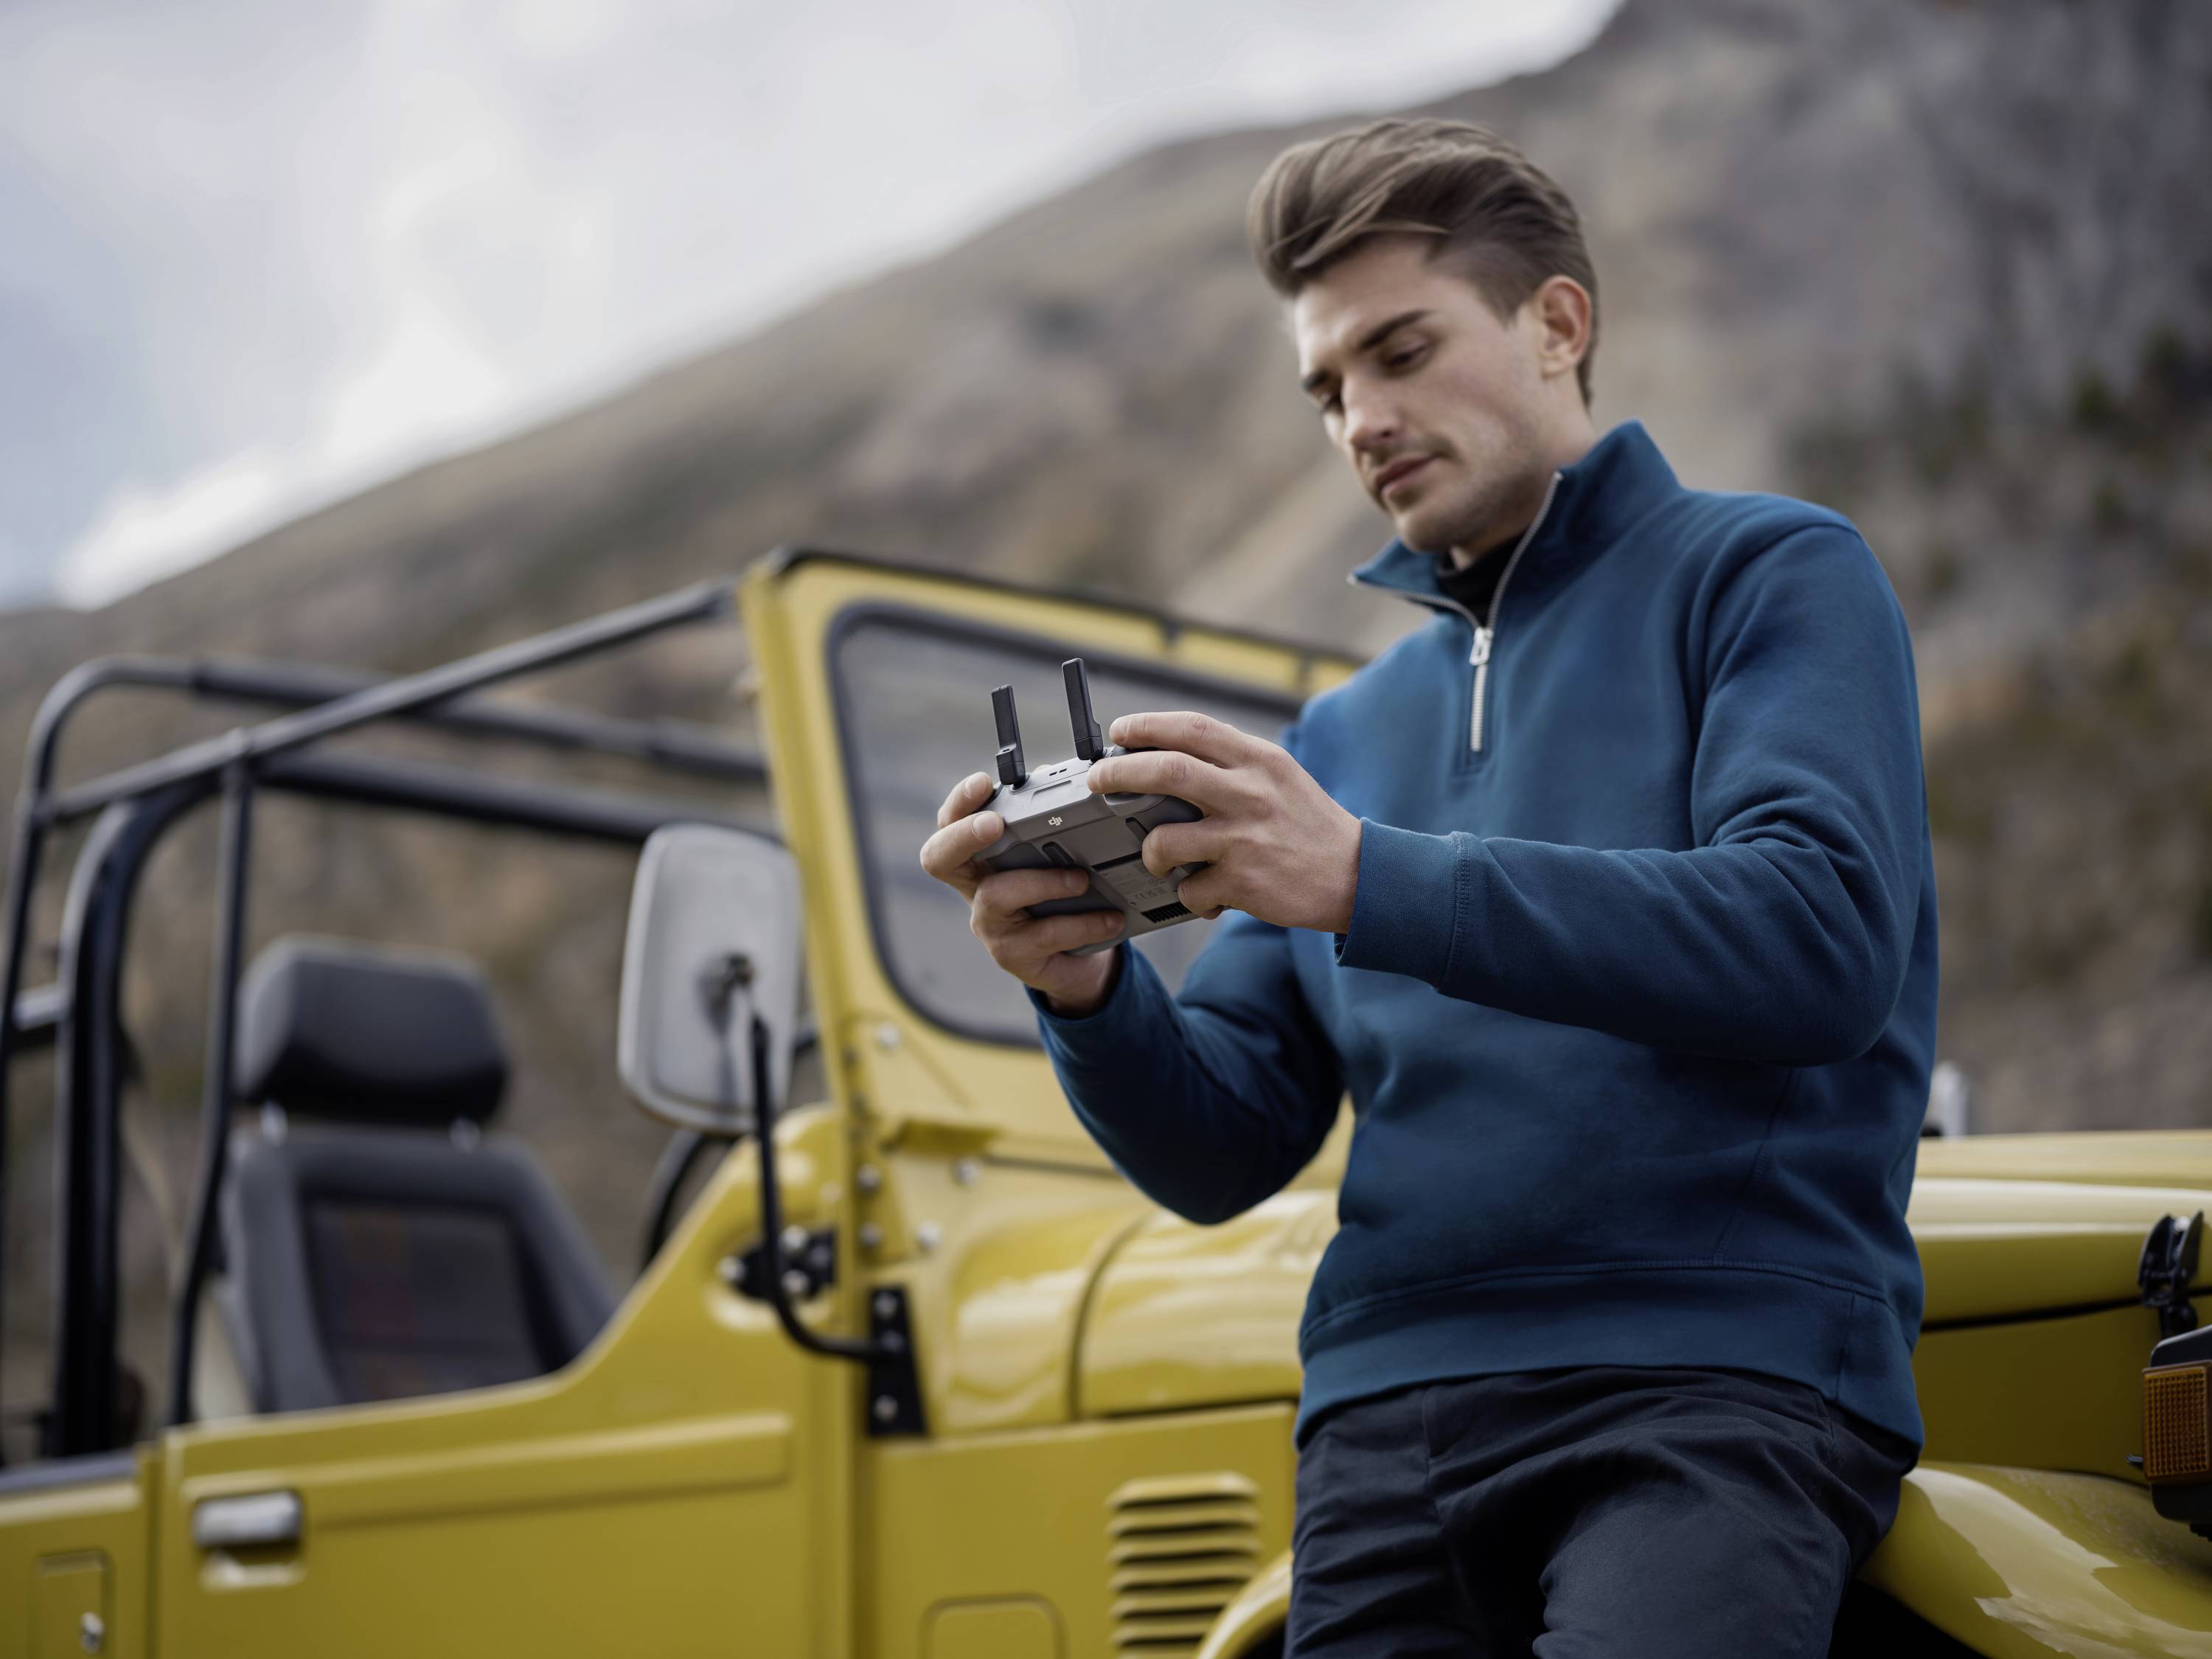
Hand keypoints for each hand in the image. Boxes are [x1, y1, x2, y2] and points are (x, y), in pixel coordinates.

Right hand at [918, 771, 1125, 1015]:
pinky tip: (1109, 918)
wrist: (1076, 959)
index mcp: (981, 859)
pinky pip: (1043, 934)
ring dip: (1043, 881)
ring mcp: (990, 925)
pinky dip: (1081, 923)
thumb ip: (1048, 819)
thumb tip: (1052, 774)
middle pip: (938, 859)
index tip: (983, 783)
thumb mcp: (1054, 858)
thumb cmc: (1060, 899)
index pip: (950, 823)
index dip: (959, 803)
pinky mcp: (1013, 955)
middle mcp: (975, 890)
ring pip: (997, 895)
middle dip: (964, 835)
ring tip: (1081, 878)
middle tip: (995, 824)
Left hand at [1088, 712, 1361, 933]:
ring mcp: (1244, 838)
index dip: (1146, 727)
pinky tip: (1202, 893)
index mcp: (1258, 760)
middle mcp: (1250, 793)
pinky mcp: (1243, 881)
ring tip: (1157, 857)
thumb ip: (1232, 763)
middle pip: (1167, 771)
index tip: (1119, 733)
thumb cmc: (1308, 824)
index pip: (1191, 728)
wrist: (1357, 875)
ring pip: (1165, 839)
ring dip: (1150, 852)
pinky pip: (1189, 888)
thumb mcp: (1279, 776)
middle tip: (1098, 781)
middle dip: (1119, 773)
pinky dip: (1187, 893)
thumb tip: (1168, 753)